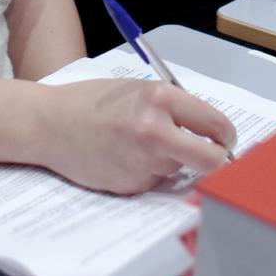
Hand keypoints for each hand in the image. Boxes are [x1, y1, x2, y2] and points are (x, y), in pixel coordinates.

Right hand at [37, 78, 235, 193]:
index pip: (216, 126)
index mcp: (160, 99)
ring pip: (180, 169)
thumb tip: (212, 131)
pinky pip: (155, 181)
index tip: (224, 140)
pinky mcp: (131, 186)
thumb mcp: (139, 89)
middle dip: (218, 162)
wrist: (50, 124)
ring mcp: (142, 162)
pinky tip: (124, 157)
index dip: (225, 136)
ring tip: (139, 144)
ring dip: (172, 161)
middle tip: (213, 157)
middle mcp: (154, 132)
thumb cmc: (94, 102)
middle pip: (211, 161)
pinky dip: (148, 172)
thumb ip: (175, 107)